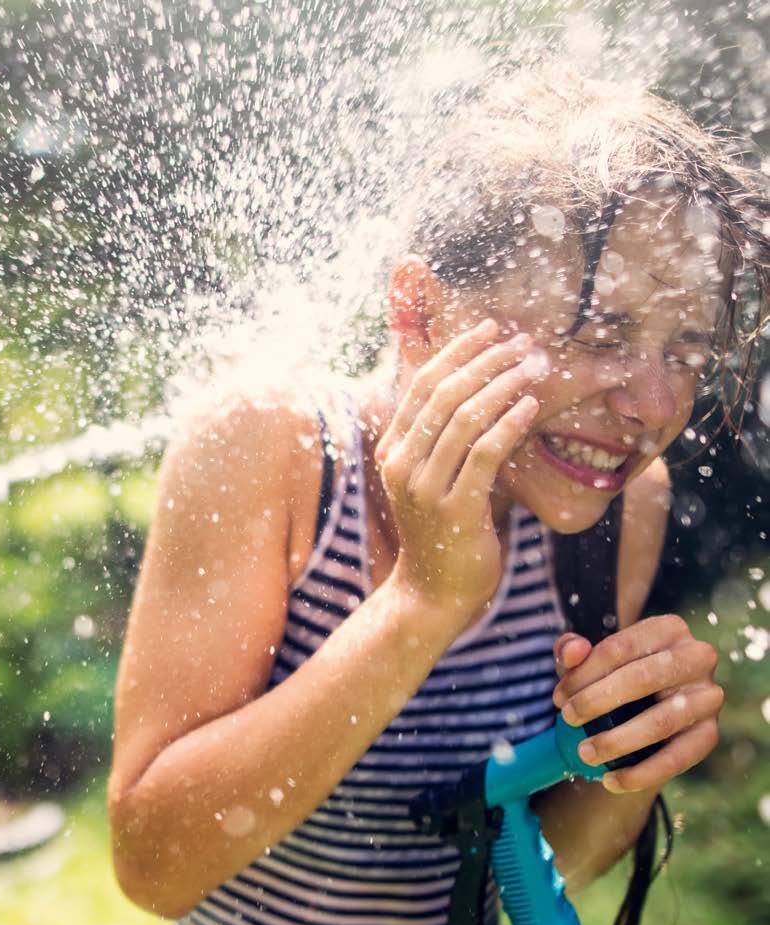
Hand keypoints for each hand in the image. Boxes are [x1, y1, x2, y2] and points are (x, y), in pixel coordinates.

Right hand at [375, 318, 545, 621]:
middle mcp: (400, 466)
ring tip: (533, 367)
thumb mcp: (431, 481)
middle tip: (522, 342)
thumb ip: (441, 441)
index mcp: (392, 452)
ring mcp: (424, 489)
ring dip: (503, 384)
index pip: (422, 385)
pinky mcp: (454, 510)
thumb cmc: (441, 533)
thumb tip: (474, 389)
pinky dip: (509, 424)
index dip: (458, 351)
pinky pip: (485, 454)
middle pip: (444, 394)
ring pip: (465, 418)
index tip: (491, 329)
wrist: (431, 594)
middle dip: (486, 360)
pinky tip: (530, 406)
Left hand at [552, 616, 722, 792]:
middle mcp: (697, 657)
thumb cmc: (612, 675)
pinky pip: (677, 759)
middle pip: (642, 678)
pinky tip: (610, 781)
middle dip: (596, 701)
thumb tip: (572, 650)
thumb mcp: (589, 660)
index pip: (620, 648)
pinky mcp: (710, 734)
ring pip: (661, 721)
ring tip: (584, 754)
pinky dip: (641, 774)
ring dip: (617, 741)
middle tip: (567, 719)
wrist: (648, 707)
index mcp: (668, 629)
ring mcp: (709, 697)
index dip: (582, 674)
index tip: (558, 698)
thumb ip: (572, 651)